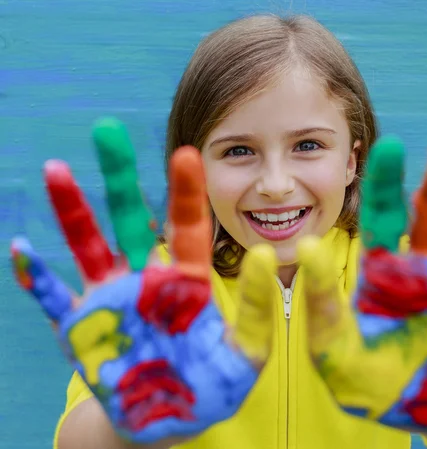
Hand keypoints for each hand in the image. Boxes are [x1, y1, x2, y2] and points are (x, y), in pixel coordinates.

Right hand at [11, 118, 276, 443]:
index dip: (187, 192)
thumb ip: (258, 311)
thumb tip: (267, 256)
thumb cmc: (213, 386)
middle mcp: (147, 282)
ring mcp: (113, 303)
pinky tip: (21, 250)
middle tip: (108, 131)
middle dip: (119, 179)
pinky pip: (55, 300)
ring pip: (90, 247)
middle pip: (131, 221)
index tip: (188, 153)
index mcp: (188, 284)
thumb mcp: (246, 354)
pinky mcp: (85, 331)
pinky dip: (38, 279)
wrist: (171, 420)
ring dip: (72, 212)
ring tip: (57, 168)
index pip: (188, 228)